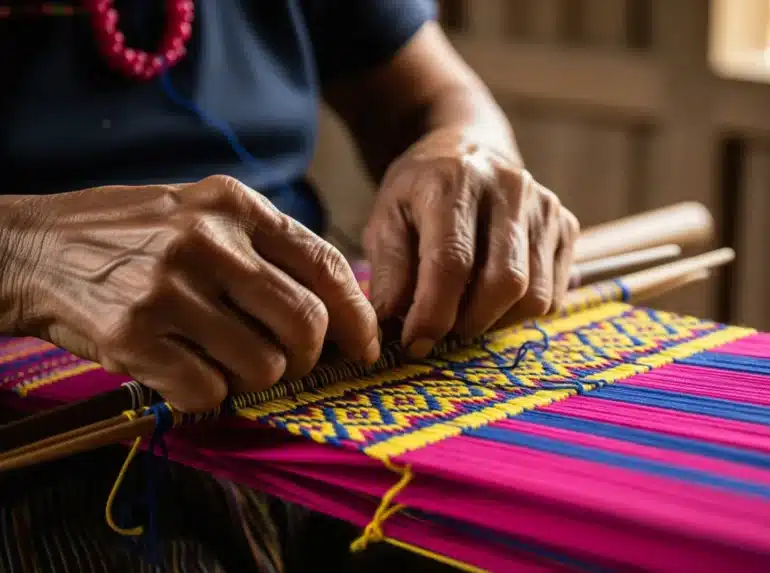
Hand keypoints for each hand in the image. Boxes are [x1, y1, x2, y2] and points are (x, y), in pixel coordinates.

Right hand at [0, 176, 378, 411]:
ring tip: (223, 360)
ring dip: (255, 378)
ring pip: (263, 366)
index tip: (365, 344)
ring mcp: (169, 290)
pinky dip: (208, 395)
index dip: (357, 314)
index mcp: (232, 205)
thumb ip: (264, 247)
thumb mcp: (199, 211)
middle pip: (305, 323)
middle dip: (310, 358)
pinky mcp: (135, 338)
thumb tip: (334, 306)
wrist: (33, 248)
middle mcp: (206, 242)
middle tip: (291, 363)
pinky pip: (209, 392)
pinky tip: (186, 372)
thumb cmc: (130, 235)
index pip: (324, 264)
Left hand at [363, 128, 578, 356]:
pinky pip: (554, 294)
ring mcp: (545, 206)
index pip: (452, 262)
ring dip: (497, 321)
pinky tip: (494, 298)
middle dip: (470, 323)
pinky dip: (521, 312)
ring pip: (535, 296)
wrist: (467, 150)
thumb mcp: (386, 218)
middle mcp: (509, 188)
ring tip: (468, 312)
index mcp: (455, 181)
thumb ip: (389, 270)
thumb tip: (392, 324)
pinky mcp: (566, 224)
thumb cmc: (421, 193)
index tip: (415, 343)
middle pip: (504, 283)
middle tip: (444, 330)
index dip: (433, 313)